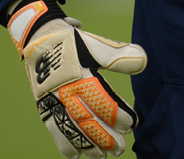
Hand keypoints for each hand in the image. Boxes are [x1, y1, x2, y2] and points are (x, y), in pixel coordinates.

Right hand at [8, 0, 146, 158]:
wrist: (38, 37)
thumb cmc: (72, 42)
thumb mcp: (95, 44)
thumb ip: (118, 55)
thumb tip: (144, 60)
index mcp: (80, 73)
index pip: (101, 100)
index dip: (116, 114)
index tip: (131, 125)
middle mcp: (65, 90)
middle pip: (87, 118)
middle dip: (105, 136)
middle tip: (121, 148)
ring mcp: (52, 99)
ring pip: (71, 127)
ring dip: (88, 144)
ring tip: (103, 156)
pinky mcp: (43, 106)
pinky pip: (53, 128)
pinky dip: (64, 143)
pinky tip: (76, 156)